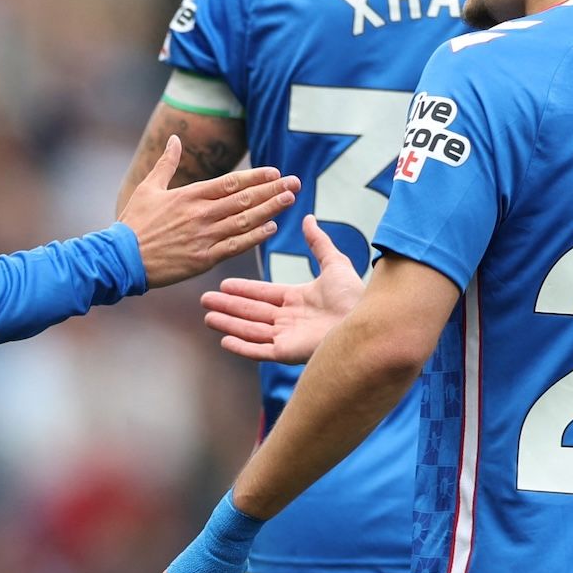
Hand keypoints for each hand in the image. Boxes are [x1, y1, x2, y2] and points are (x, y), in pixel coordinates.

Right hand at [118, 137, 297, 287]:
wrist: (122, 259)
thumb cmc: (134, 223)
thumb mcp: (148, 187)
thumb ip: (166, 163)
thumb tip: (174, 139)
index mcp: (190, 196)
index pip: (231, 182)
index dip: (255, 176)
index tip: (275, 172)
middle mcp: (201, 214)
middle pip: (244, 199)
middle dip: (272, 190)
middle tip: (295, 183)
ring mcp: (204, 237)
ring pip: (245, 221)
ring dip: (270, 209)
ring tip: (289, 200)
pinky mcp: (204, 258)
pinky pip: (235, 246)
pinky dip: (255, 237)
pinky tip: (271, 228)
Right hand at [199, 215, 361, 362]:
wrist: (366, 320)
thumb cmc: (356, 296)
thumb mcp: (335, 263)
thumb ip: (319, 243)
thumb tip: (309, 219)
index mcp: (299, 300)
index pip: (264, 294)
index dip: (244, 289)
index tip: (224, 283)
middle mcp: (290, 320)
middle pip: (252, 312)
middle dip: (228, 306)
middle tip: (205, 300)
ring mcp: (288, 338)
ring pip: (250, 330)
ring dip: (229, 323)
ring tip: (208, 317)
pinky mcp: (288, 353)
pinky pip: (259, 350)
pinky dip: (242, 346)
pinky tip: (224, 340)